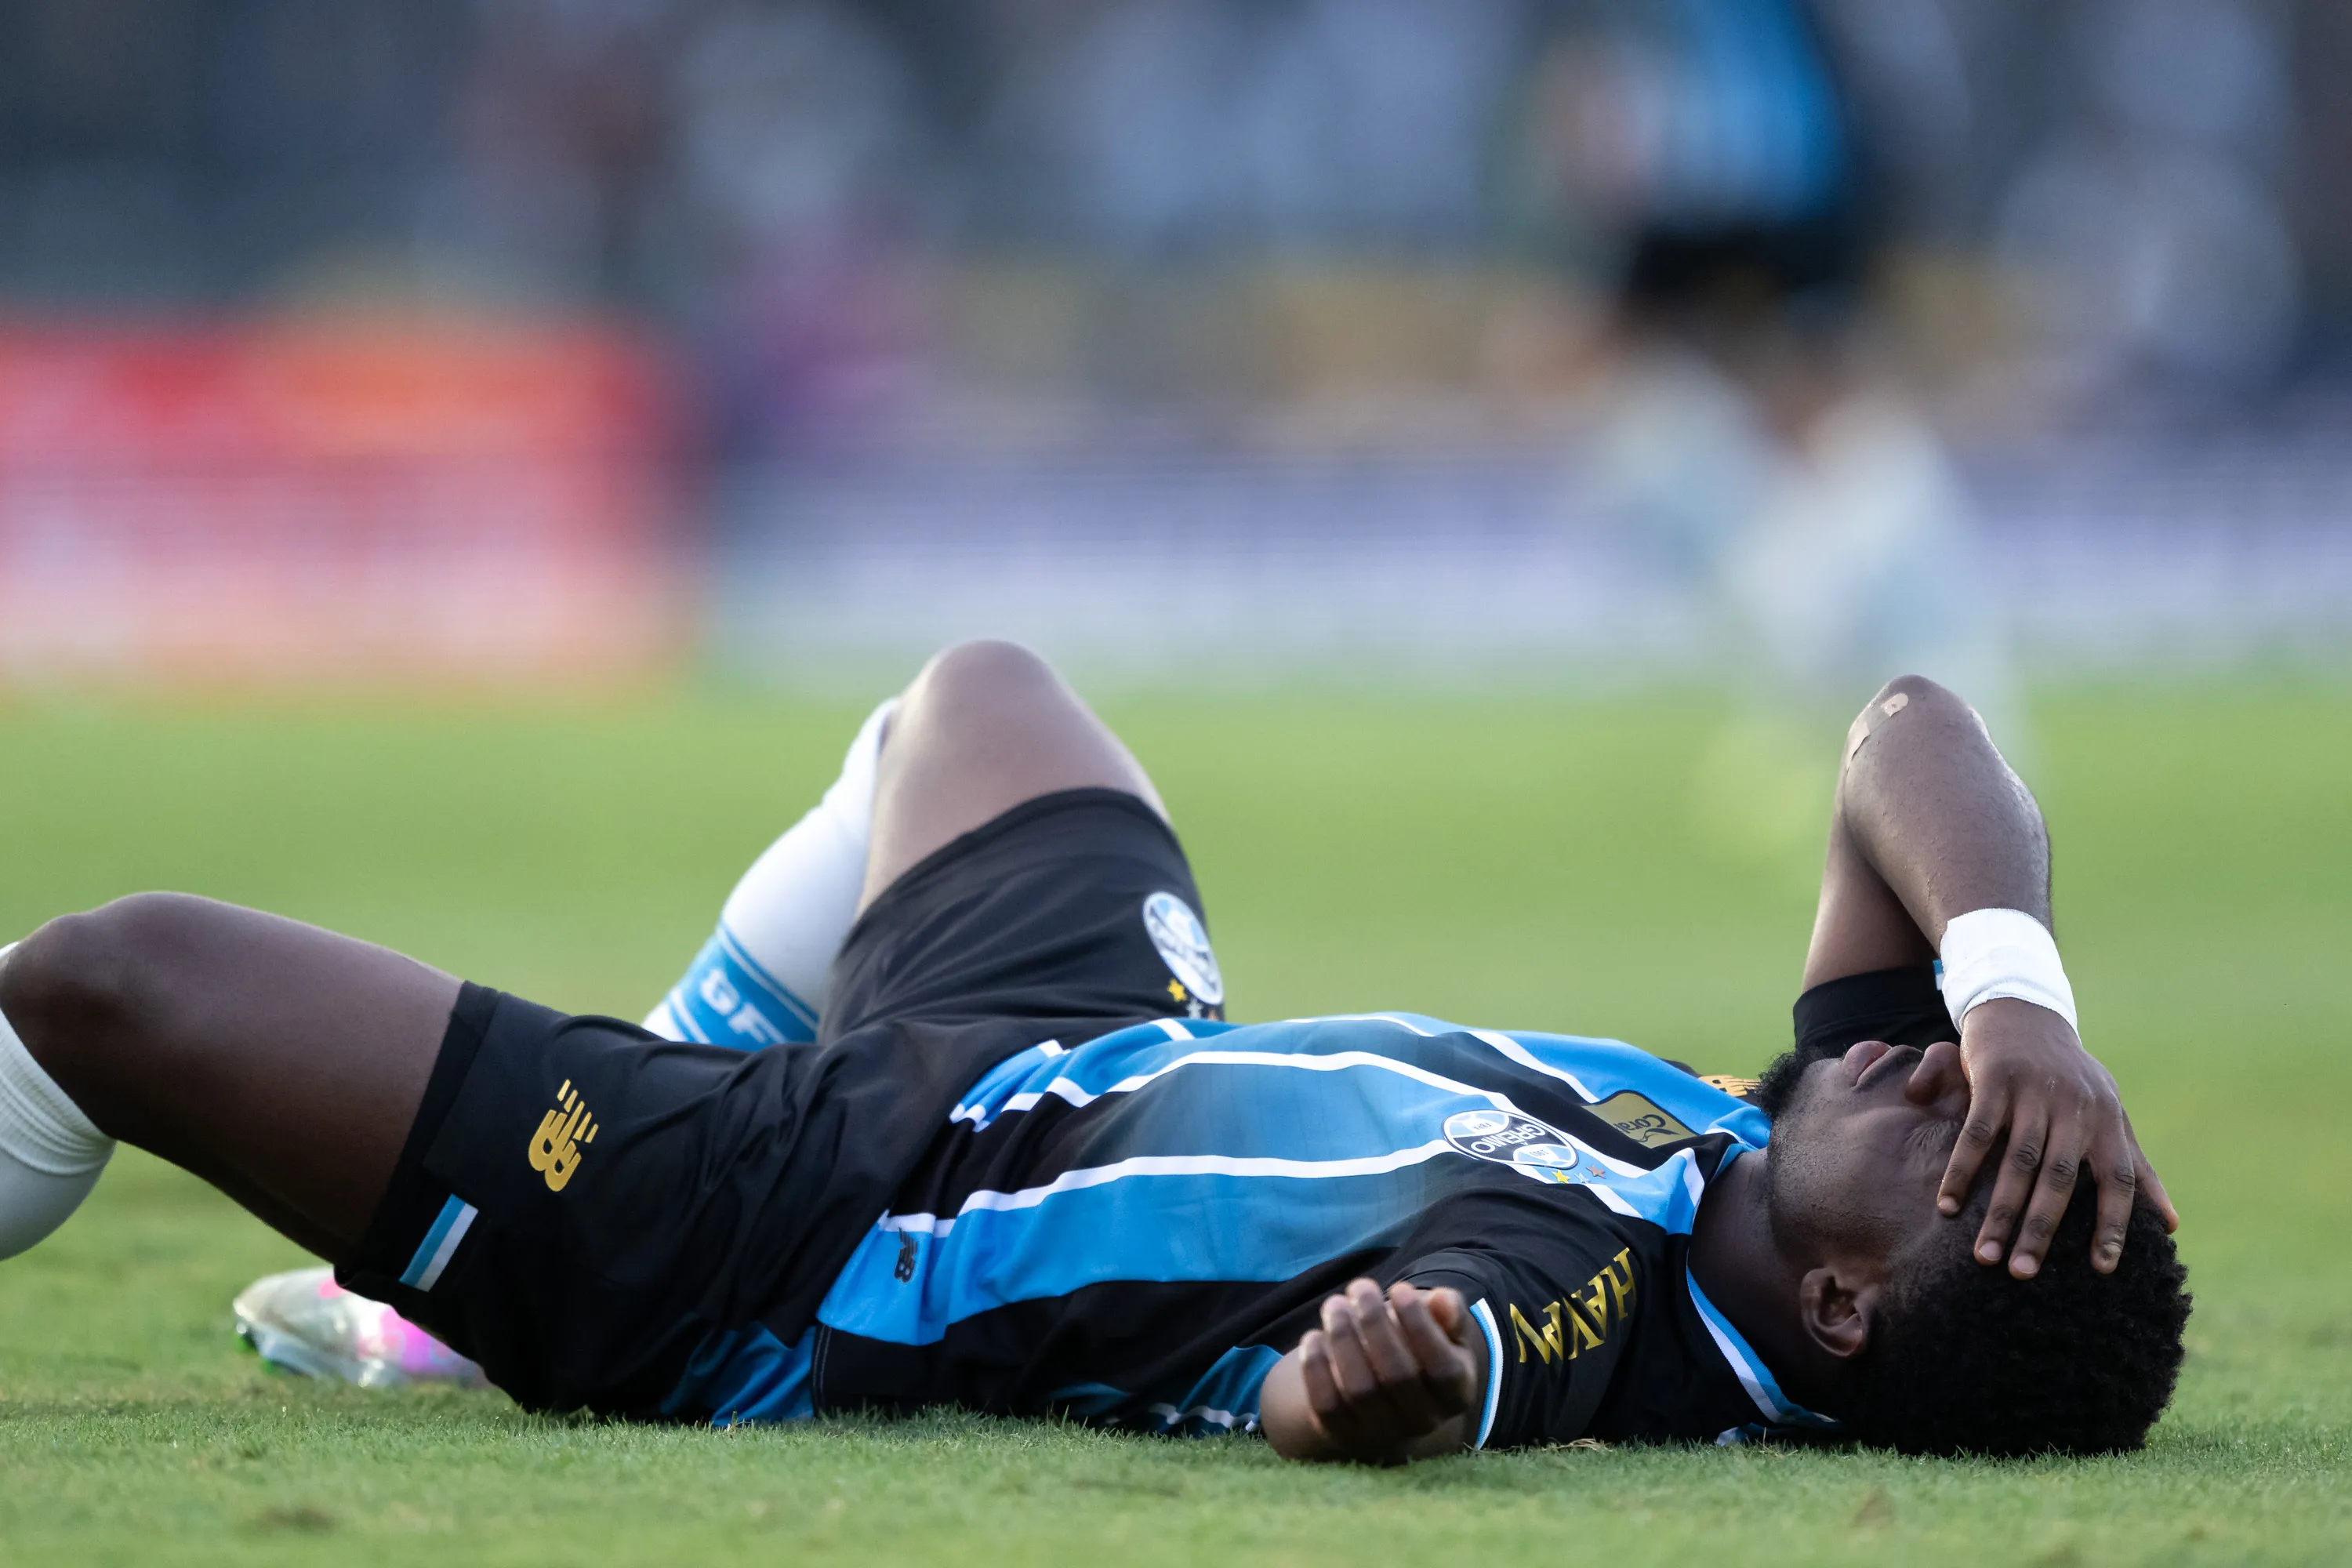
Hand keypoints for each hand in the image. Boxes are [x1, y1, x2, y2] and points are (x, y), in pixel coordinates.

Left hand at [1288, 1280, 1480, 1462]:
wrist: (1386, 1393)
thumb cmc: (1417, 1346)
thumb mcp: (1442, 1328)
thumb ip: (1449, 1311)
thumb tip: (1441, 1300)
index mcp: (1456, 1394)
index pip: (1443, 1368)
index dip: (1420, 1327)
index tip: (1399, 1288)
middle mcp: (1423, 1421)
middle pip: (1398, 1376)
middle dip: (1375, 1324)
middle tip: (1360, 1287)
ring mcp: (1382, 1434)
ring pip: (1360, 1390)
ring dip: (1343, 1340)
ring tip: (1334, 1305)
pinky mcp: (1344, 1435)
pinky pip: (1327, 1406)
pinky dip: (1316, 1369)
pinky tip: (1313, 1336)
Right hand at [1929, 998, 2176, 1277]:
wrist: (2024, 1011)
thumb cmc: (2071, 1076)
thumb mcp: (2108, 1115)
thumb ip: (2135, 1168)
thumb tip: (2170, 1225)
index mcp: (2107, 1120)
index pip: (2117, 1180)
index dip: (2112, 1224)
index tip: (2102, 1269)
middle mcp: (2075, 1107)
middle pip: (2059, 1179)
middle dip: (2041, 1230)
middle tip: (2023, 1274)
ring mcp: (2033, 1092)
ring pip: (2016, 1163)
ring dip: (1998, 1212)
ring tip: (1983, 1255)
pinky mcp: (1994, 1078)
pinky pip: (1976, 1134)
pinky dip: (1961, 1171)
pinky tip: (1947, 1206)